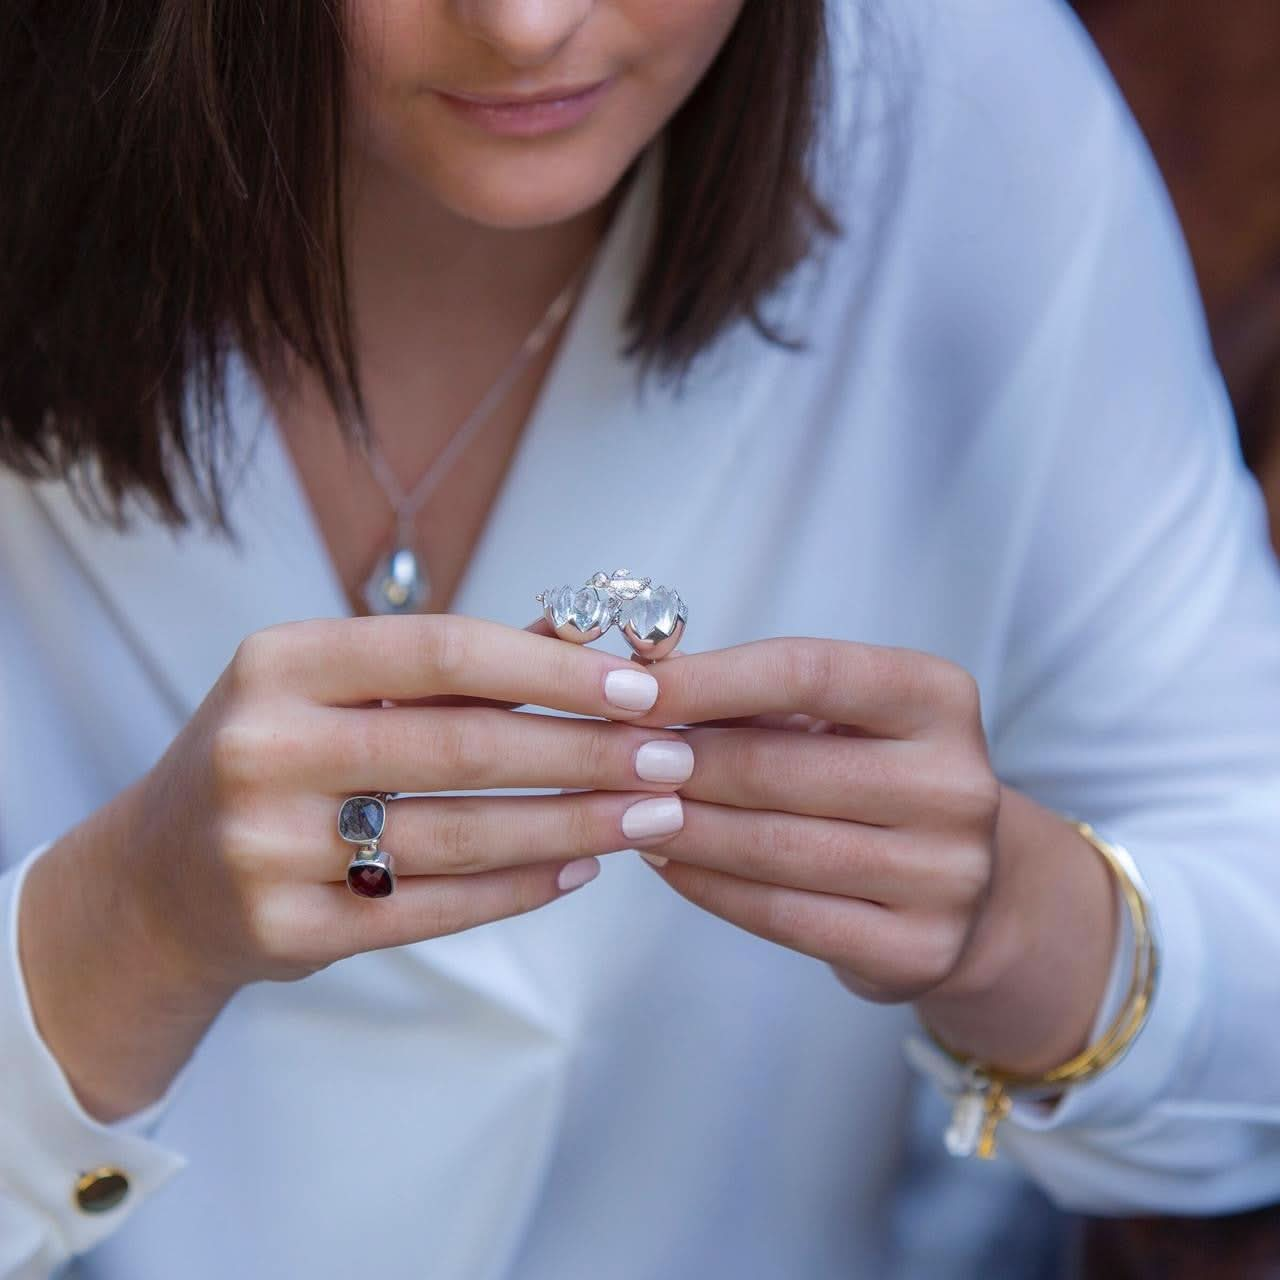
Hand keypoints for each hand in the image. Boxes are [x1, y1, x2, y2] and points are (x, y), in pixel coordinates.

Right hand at [125, 612, 693, 993]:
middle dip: (587, 753)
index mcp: (281, 662)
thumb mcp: (334, 692)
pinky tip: (581, 870)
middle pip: (464, 748)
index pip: (444, 651)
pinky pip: (432, 909)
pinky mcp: (286, 932)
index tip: (643, 687)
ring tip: (652, 817)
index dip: (554, 668)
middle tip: (675, 759)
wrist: (156, 882)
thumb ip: (453, 670)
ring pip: (458, 836)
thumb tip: (588, 639)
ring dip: (573, 826)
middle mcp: (263, 748)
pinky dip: (520, 890)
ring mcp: (265, 847)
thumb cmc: (274, 760)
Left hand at [622, 635, 1002, 1004]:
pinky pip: (781, 915)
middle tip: (613, 760)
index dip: (710, 680)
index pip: (807, 672)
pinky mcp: (919, 948)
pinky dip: (707, 886)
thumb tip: (639, 688)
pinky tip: (665, 862)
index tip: (634, 691)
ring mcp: (946, 874)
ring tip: (625, 811)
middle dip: (679, 761)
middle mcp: (958, 783)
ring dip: (681, 827)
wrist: (971, 888)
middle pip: (779, 767)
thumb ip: (756, 699)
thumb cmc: (874, 777)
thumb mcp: (840, 718)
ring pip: (773, 846)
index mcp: (940, 698)